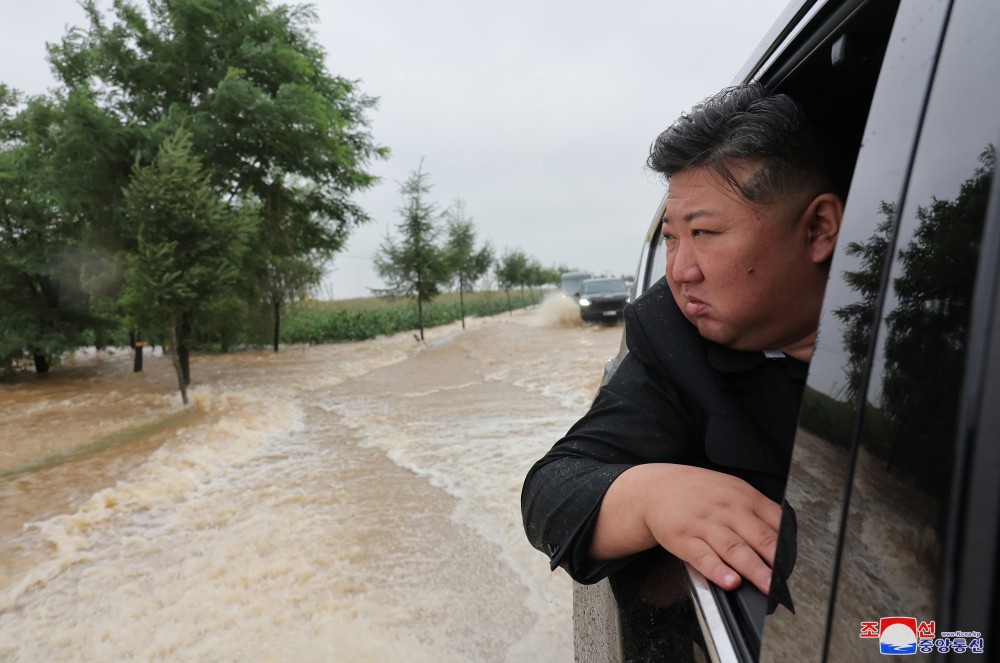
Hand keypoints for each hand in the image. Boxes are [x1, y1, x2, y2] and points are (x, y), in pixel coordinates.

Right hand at [590, 464, 781, 593]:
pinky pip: (703, 557)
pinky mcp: (684, 539)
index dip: (788, 546)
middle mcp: (726, 510)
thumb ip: (758, 510)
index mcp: (743, 497)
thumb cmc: (698, 492)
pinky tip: (728, 580)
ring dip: (753, 569)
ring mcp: (704, 525)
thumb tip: (785, 535)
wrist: (655, 487)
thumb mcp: (731, 489)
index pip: (775, 522)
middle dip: (776, 561)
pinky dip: (717, 570)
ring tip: (766, 585)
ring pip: (734, 548)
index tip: (797, 565)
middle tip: (788, 580)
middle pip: (758, 536)